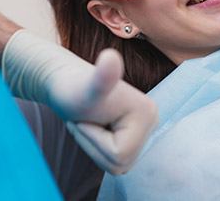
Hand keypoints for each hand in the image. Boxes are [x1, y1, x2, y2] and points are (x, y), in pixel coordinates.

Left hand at [2, 30, 157, 173]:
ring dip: (95, 147)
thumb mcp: (88, 89)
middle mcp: (153, 120)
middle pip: (121, 163)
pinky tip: (96, 126)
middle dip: (94, 146)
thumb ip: (103, 77)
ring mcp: (146, 127)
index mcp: (148, 114)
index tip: (86, 118)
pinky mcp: (137, 131)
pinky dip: (99, 146)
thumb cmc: (73, 88)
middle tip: (85, 121)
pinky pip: (118, 157)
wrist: (66, 81)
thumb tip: (110, 56)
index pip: (119, 155)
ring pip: (118, 164)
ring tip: (90, 122)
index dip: (93, 141)